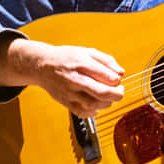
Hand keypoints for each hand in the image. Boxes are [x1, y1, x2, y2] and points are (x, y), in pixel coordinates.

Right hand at [0, 39, 125, 118]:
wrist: (42, 65)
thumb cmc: (67, 57)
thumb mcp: (87, 52)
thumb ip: (106, 61)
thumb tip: (121, 73)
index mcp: (82, 63)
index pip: (106, 76)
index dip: (117, 80)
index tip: (117, 80)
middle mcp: (75, 79)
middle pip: (101, 92)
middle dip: (116, 94)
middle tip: (120, 92)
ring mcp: (69, 92)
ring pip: (94, 104)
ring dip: (106, 103)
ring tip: (107, 97)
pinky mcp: (65, 102)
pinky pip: (82, 112)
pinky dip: (93, 112)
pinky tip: (95, 104)